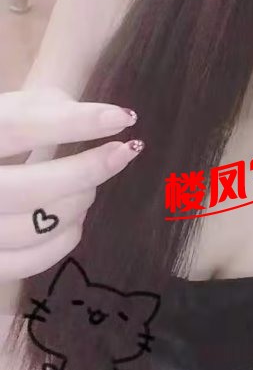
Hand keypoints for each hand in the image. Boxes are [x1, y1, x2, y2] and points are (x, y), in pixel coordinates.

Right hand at [0, 87, 141, 282]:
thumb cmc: (1, 138)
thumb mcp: (12, 111)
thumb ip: (50, 109)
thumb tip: (113, 120)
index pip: (17, 126)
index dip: (74, 123)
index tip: (124, 118)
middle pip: (26, 189)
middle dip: (85, 173)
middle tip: (120, 154)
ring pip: (35, 229)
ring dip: (78, 204)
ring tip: (89, 185)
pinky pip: (31, 260)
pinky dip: (65, 237)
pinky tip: (75, 216)